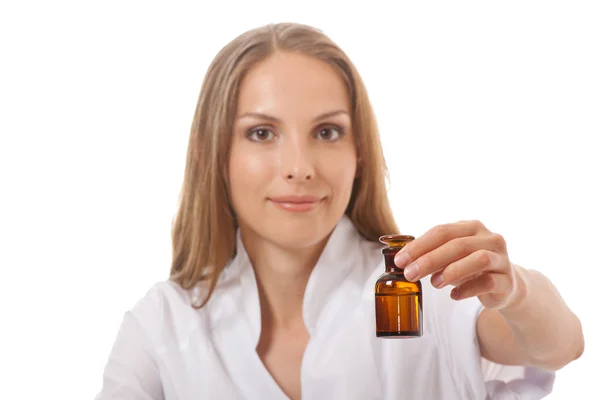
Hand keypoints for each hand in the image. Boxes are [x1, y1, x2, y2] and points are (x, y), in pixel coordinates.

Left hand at [394, 220, 523, 309]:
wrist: (506, 286)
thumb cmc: (471, 267)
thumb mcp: (451, 257)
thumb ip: (432, 255)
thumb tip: (403, 262)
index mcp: (471, 227)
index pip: (442, 231)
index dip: (419, 245)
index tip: (400, 260)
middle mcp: (489, 238)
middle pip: (457, 244)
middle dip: (430, 259)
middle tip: (410, 274)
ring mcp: (501, 258)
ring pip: (478, 260)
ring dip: (451, 271)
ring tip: (434, 284)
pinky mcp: (507, 280)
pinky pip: (488, 282)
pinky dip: (467, 289)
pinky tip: (454, 295)